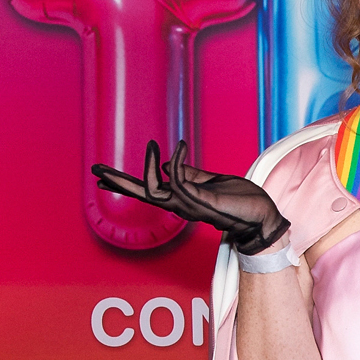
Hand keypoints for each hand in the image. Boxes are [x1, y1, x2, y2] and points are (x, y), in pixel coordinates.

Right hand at [91, 139, 285, 253]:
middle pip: (142, 195)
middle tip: (96, 171)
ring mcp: (190, 205)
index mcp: (182, 199)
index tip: (105, 177)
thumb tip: (169, 166)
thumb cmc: (241, 200)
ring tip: (152, 146)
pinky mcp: (202, 201)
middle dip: (119, 183)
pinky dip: (177, 161)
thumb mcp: (212, 182)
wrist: (262, 214)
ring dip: (149, 167)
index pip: (148, 191)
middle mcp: (181, 205)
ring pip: (155, 191)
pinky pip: (180, 180)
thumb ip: (191, 175)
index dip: (126, 183)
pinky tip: (180, 146)